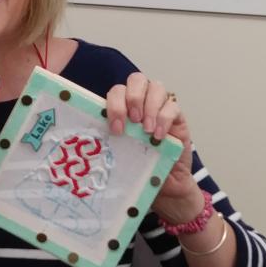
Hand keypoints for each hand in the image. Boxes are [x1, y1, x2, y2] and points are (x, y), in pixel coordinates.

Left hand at [106, 72, 203, 223]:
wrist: (165, 186)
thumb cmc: (138, 167)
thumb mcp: (120, 152)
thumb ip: (109, 140)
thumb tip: (88, 140)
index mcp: (123, 107)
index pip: (116, 91)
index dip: (114, 104)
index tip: (115, 127)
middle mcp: (141, 102)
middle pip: (136, 80)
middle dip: (132, 98)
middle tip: (133, 121)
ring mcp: (160, 107)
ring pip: (156, 87)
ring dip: (149, 106)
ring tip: (145, 129)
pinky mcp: (177, 117)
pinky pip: (173, 106)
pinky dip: (164, 119)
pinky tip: (158, 136)